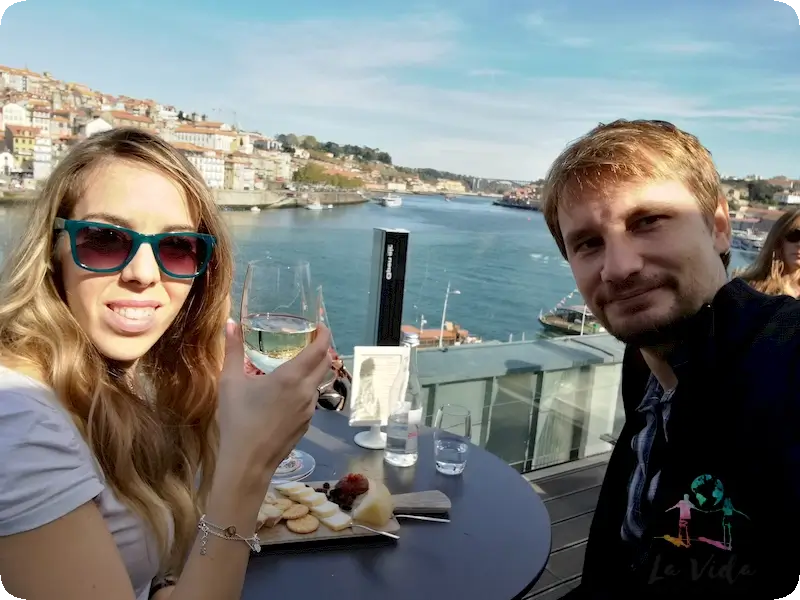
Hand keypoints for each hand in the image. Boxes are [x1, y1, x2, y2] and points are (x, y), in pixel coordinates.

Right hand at [217, 319, 331, 479]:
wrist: (248, 463)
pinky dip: (308, 387)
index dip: (324, 334)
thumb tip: (230, 323)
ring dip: (315, 369)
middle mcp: (307, 391)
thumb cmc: (238, 420)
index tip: (320, 325)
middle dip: (322, 348)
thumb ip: (232, 350)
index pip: (320, 348)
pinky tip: (290, 391)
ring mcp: (309, 410)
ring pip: (319, 382)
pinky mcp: (307, 424)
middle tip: (310, 339)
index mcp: (292, 377)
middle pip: (325, 363)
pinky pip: (312, 399)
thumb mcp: (230, 382)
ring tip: (299, 362)